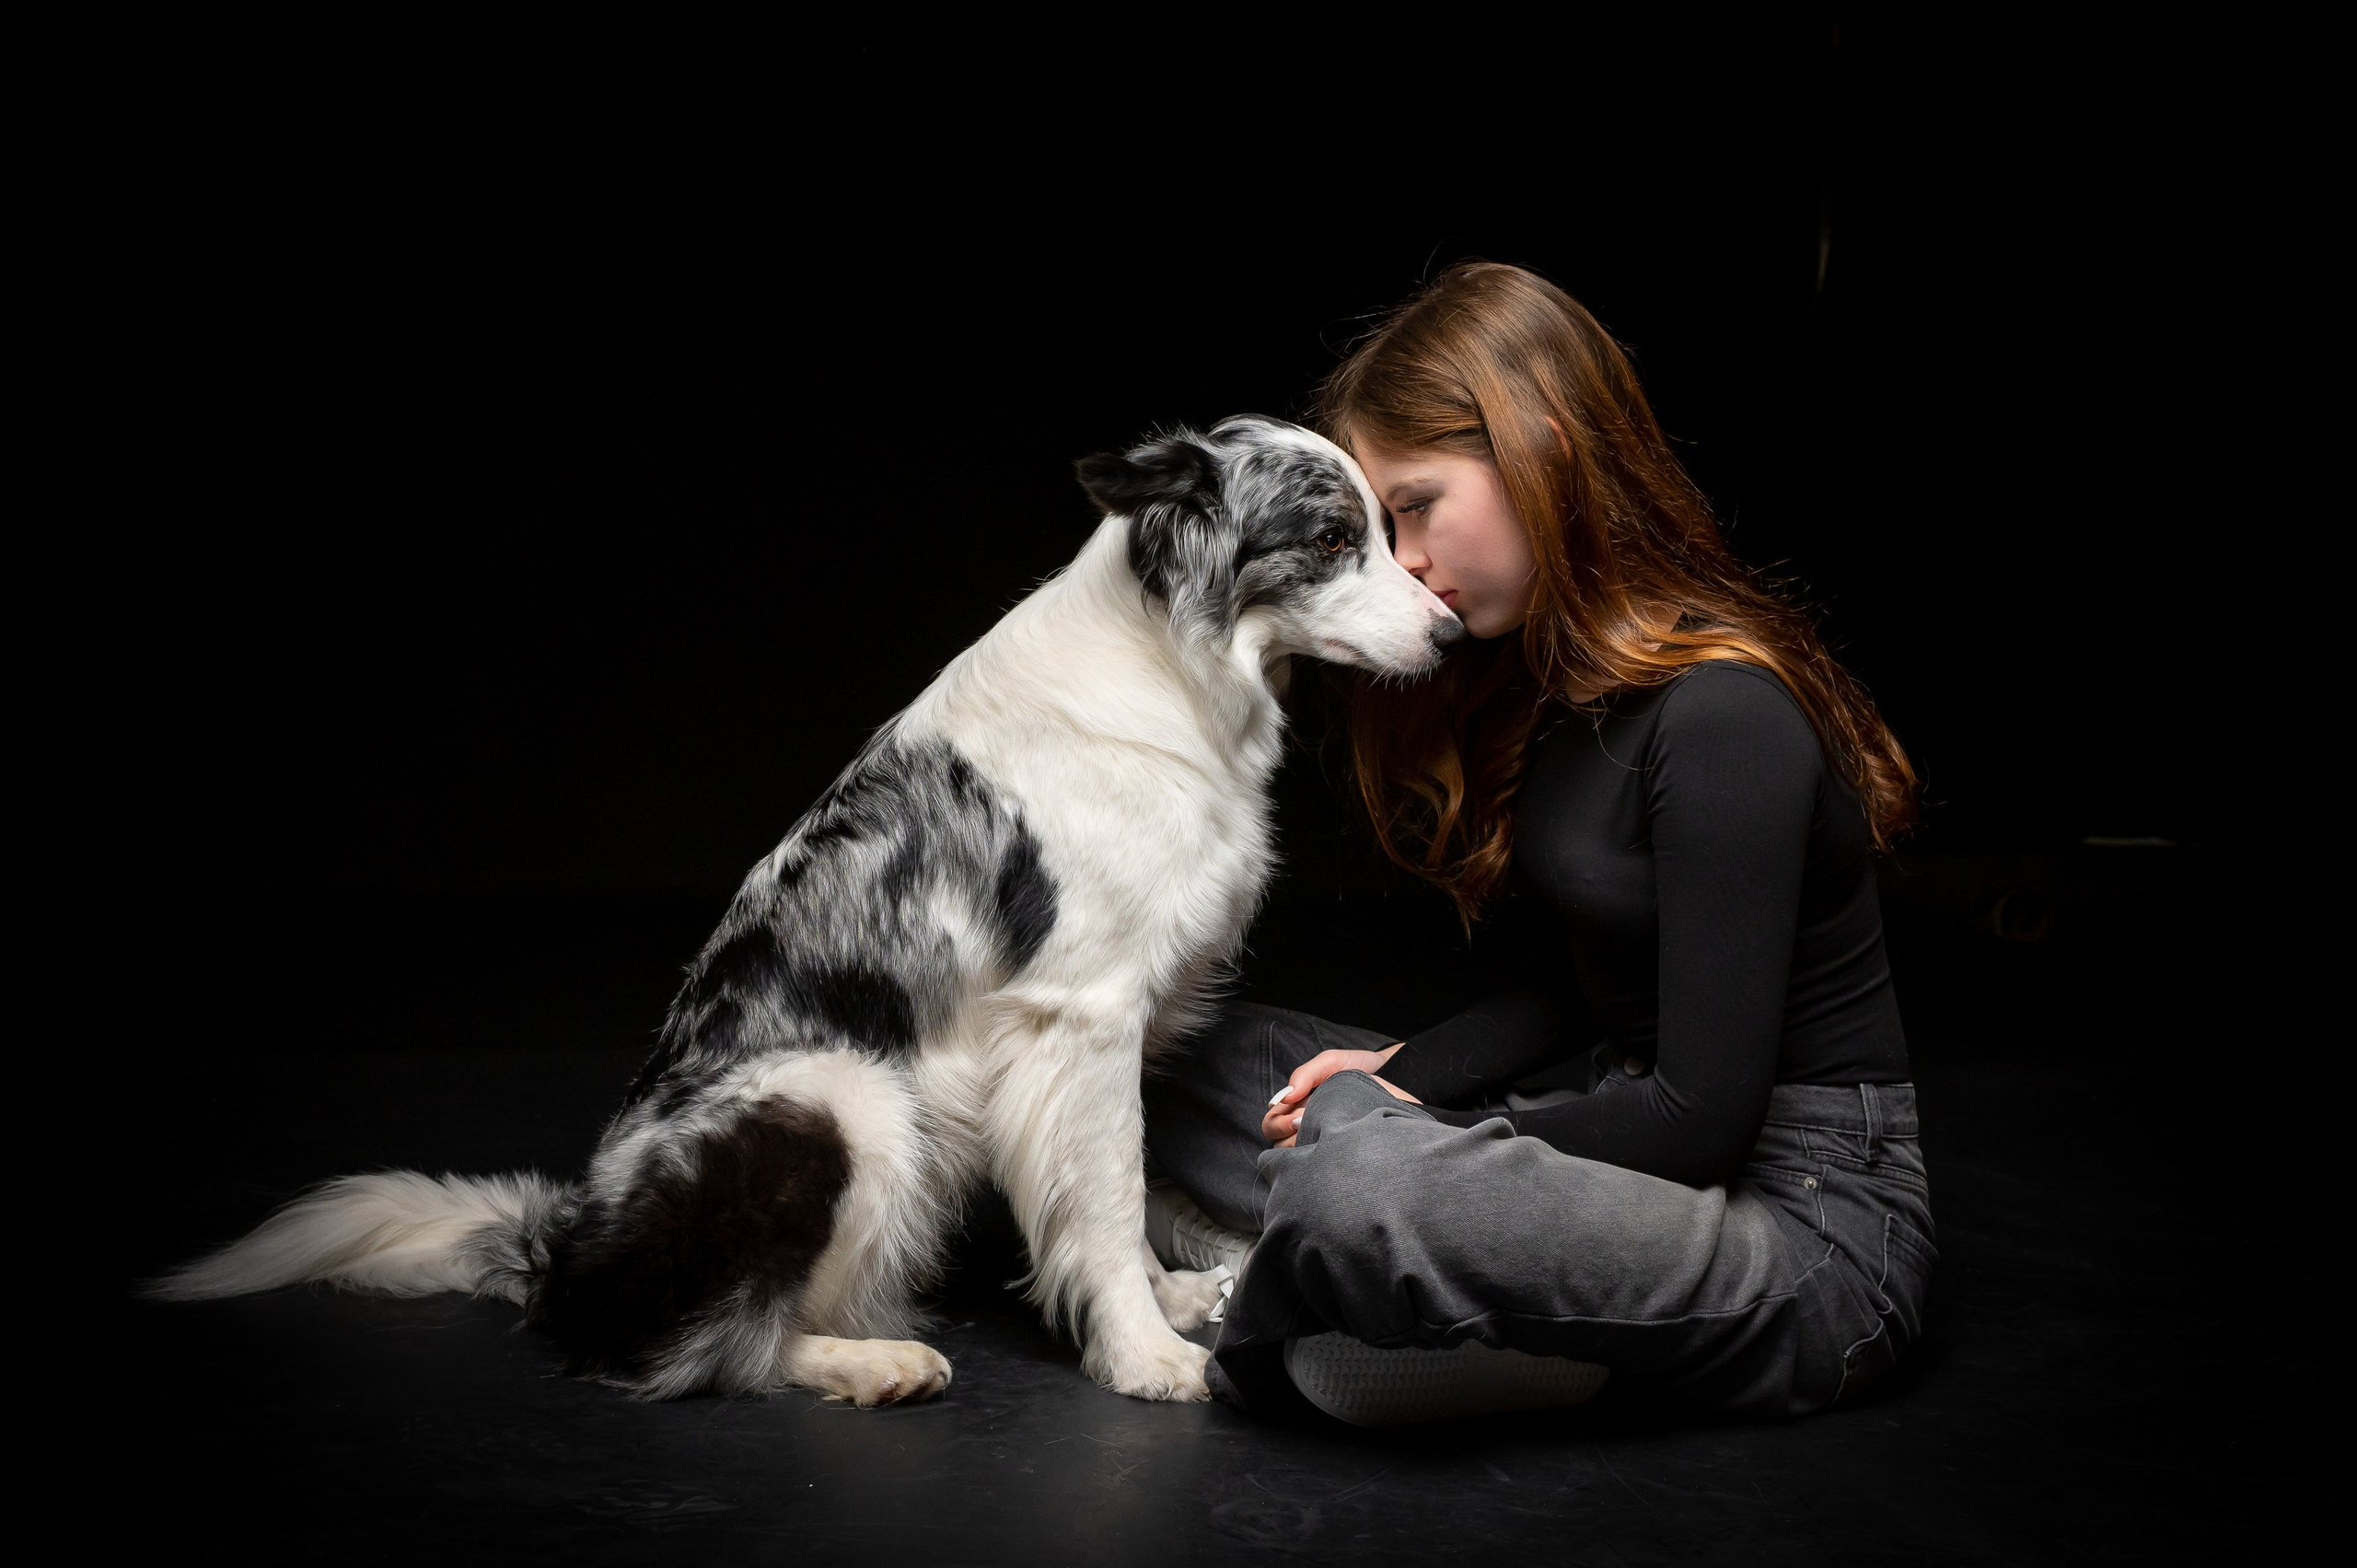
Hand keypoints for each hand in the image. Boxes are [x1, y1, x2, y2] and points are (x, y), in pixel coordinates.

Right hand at [1261, 1045, 1421, 1146]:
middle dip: (1286, 1135)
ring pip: (1299, 1158)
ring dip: (1304, 1145)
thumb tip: (1281, 1099)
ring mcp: (1327, 1142)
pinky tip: (1337, 1144)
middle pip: (1278, 1146)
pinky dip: (1324, 1156)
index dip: (1277, 1123)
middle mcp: (1310, 1128)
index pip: (1271, 1124)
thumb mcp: (1331, 1062)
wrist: (1399, 1078)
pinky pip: (1325, 1165)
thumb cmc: (1363, 1070)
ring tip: (1326, 1130)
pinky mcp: (1347, 1154)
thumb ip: (1303, 1075)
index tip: (1296, 1116)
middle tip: (1305, 1123)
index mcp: (1300, 1107)